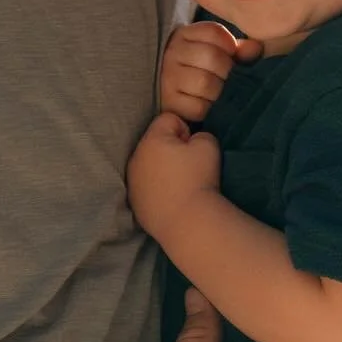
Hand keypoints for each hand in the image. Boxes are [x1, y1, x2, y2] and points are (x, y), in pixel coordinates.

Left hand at [127, 111, 220, 242]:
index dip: (185, 130)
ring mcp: (132, 182)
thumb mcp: (209, 146)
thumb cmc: (199, 180)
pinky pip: (147, 186)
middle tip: (189, 166)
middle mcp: (136, 158)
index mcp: (152, 140)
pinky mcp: (135, 202)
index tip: (194, 148)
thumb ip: (200, 134)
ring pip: (149, 165)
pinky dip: (158, 188)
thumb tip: (192, 141)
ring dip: (163, 168)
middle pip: (155, 142)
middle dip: (171, 148)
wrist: (187, 222)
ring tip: (181, 184)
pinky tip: (172, 198)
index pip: (168, 119)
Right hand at [159, 21, 262, 121]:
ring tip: (220, 93)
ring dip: (219, 92)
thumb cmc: (202, 70)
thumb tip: (255, 48)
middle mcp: (172, 53)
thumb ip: (237, 49)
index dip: (230, 46)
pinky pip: (199, 107)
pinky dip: (210, 109)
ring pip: (205, 83)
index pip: (214, 32)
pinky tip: (210, 106)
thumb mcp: (218, 53)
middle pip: (212, 57)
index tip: (231, 56)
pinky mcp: (169, 103)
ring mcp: (167, 78)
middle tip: (228, 80)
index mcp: (184, 35)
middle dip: (228, 71)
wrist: (175, 93)